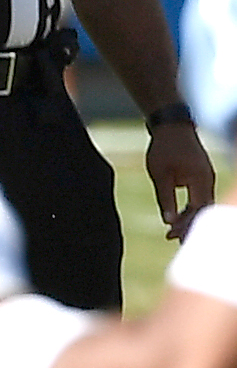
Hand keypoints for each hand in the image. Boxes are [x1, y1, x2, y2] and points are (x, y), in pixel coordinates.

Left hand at [144, 119, 215, 240]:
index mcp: (200, 179)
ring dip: (190, 220)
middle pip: (204, 210)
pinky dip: (190, 211)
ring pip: (202, 206)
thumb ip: (165, 197)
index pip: (198, 209)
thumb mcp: (160, 174)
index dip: (187, 225)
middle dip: (190, 227)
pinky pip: (199, 199)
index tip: (173, 235)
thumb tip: (168, 221)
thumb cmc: (165, 148)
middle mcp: (208, 180)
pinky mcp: (201, 178)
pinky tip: (177, 220)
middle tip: (173, 241)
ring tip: (173, 235)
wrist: (172, 126)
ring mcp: (206, 179)